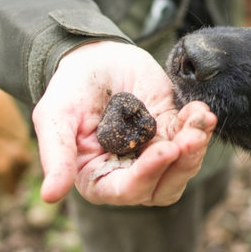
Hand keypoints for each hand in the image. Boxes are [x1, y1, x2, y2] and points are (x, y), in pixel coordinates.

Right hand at [32, 40, 216, 206]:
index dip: (147, 175)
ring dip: (195, 148)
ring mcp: (152, 154)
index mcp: (97, 177)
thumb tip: (50, 197)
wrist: (95, 55)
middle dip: (181, 164)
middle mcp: (127, 173)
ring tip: (200, 119)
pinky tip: (201, 110)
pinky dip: (200, 128)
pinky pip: (192, 141)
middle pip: (162, 188)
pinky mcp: (171, 133)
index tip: (166, 150)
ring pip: (182, 169)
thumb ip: (56, 156)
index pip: (126, 190)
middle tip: (192, 136)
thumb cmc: (69, 88)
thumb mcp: (55, 116)